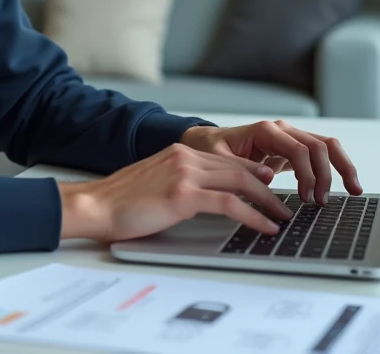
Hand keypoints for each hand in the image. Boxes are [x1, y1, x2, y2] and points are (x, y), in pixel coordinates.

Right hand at [58, 143, 294, 242]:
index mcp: (180, 152)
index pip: (228, 161)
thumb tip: (206, 198)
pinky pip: (230, 204)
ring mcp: (185, 173)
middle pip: (241, 169)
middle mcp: (186, 157)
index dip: (254, 174)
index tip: (271, 187)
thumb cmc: (120, 202)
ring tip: (282, 218)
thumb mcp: (156, 183)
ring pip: (241, 182)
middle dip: (268, 188)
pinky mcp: (183, 194)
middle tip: (285, 205)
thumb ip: (181, 182)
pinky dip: (254, 216)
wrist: (94, 205)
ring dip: (268, 202)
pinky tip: (265, 227)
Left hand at [179, 120, 361, 205]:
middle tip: (324, 201)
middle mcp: (282, 130)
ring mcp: (290, 138)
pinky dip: (335, 168)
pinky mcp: (293, 149)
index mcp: (265, 131)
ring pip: (326, 146)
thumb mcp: (218, 162)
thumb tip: (269, 179)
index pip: (299, 150)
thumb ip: (242, 169)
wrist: (205, 144)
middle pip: (320, 145)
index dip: (308, 175)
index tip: (307, 198)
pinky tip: (345, 186)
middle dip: (329, 173)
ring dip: (342, 167)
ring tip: (354, 190)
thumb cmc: (209, 151)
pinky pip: (320, 156)